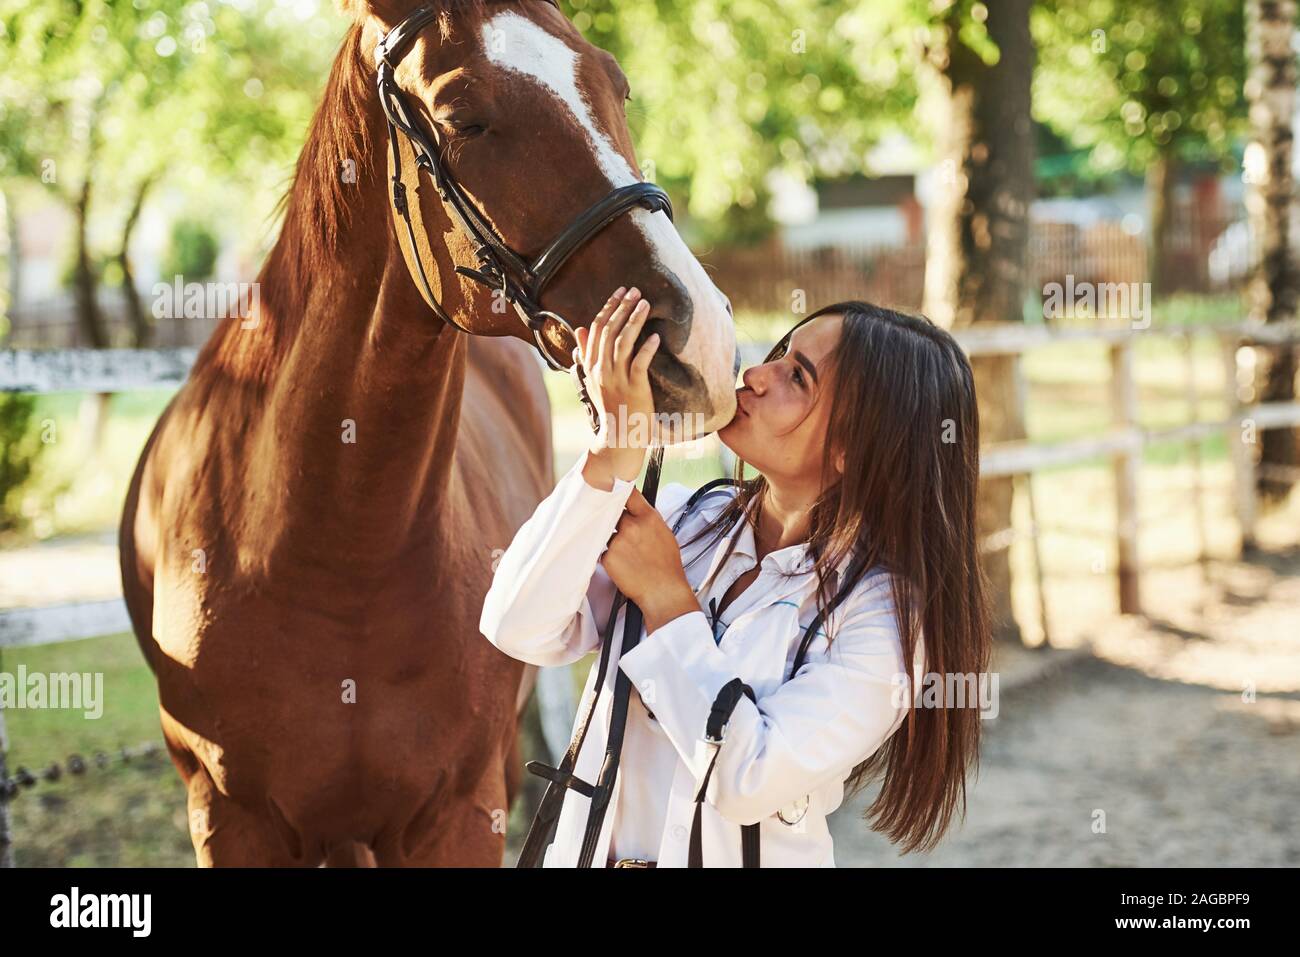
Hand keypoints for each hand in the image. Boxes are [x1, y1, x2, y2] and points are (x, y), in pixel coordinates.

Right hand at [576, 286, 660, 453]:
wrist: (618, 437)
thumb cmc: (610, 406)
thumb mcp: (594, 378)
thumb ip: (587, 352)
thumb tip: (580, 328)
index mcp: (591, 365)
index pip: (596, 329)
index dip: (608, 307)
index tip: (620, 291)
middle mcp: (601, 370)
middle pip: (609, 331)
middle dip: (622, 307)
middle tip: (636, 290)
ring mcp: (617, 380)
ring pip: (623, 343)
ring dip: (634, 320)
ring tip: (646, 304)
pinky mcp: (634, 389)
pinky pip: (639, 364)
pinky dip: (647, 349)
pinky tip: (655, 337)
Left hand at [600, 487, 699, 632]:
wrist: (663, 592)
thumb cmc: (667, 566)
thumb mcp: (664, 534)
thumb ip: (647, 519)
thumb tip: (633, 509)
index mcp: (649, 517)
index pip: (628, 493)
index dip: (619, 491)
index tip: (614, 490)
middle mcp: (632, 526)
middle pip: (612, 511)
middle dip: (614, 517)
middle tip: (621, 528)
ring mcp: (618, 541)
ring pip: (607, 532)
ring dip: (613, 539)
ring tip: (628, 554)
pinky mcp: (608, 557)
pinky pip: (604, 550)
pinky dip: (610, 556)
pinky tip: (624, 565)